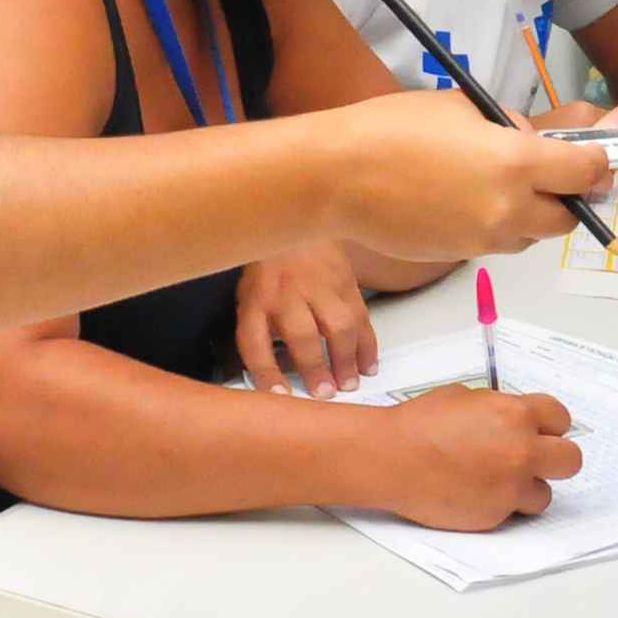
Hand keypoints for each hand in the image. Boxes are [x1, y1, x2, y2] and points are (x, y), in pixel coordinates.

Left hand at [238, 245, 377, 393]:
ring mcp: (319, 285)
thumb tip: (274, 379)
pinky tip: (367, 364)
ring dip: (346, 359)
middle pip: (302, 335)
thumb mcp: (250, 296)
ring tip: (349, 382)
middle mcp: (287, 292)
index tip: (280, 396)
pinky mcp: (346, 282)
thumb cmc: (270, 268)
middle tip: (325, 393)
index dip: (266, 373)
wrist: (294, 220)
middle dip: (315, 368)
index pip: (254, 342)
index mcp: (257, 300)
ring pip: (339, 326)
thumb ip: (260, 332)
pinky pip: (361, 317)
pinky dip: (367, 344)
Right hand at [322, 92, 613, 257]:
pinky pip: (494, 244)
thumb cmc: (392, 129)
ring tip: (498, 186)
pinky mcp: (458, 256)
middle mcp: (508, 209)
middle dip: (567, 199)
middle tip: (552, 177)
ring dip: (530, 216)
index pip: (586, 173)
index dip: (596, 164)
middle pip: (567, 219)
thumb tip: (529, 141)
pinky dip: (494, 227)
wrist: (336, 177)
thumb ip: (507, 126)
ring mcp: (482, 240)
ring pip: (530, 237)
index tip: (592, 158)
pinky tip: (463, 201)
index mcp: (515, 164)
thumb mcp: (461, 107)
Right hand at [366, 387, 582, 528]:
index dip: (551, 425)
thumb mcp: (466, 397)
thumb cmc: (419, 424)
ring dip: (527, 487)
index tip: (543, 431)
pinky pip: (511, 511)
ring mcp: (510, 487)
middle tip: (535, 459)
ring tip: (498, 481)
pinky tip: (475, 492)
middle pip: (570, 460)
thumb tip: (513, 420)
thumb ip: (500, 409)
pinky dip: (499, 504)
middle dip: (555, 458)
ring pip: (544, 494)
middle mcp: (522, 452)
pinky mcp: (495, 516)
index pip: (561, 418)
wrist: (392, 458)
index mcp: (517, 415)